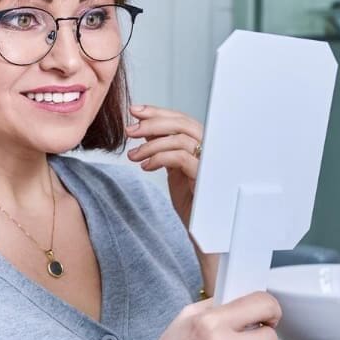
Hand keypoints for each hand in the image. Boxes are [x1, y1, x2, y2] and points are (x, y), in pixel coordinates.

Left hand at [125, 103, 202, 229]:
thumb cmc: (190, 201)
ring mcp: (210, 161)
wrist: (202, 228)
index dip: (157, 111)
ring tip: (133, 156)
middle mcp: (209, 148)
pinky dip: (159, 158)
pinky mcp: (205, 175)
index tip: (134, 110)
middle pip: (182, 123)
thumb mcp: (173, 169)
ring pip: (179, 139)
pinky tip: (145, 167)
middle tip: (129, 130)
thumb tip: (143, 128)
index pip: (180, 118)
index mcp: (202, 144)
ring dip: (150, 145)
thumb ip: (162, 147)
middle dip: (152, 122)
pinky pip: (180, 158)